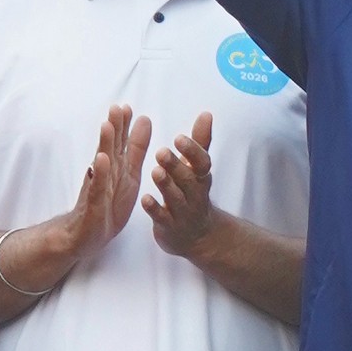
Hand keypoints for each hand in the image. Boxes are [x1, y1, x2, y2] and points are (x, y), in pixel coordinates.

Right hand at [61, 105, 152, 265]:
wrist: (86, 236)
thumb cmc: (108, 204)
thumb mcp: (128, 175)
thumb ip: (136, 149)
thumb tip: (144, 120)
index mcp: (117, 168)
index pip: (120, 143)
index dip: (124, 126)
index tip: (127, 107)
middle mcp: (105, 175)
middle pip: (110, 148)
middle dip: (114, 128)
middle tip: (118, 108)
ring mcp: (98, 189)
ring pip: (102, 164)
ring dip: (104, 145)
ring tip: (108, 126)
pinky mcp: (94, 205)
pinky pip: (97, 188)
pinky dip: (100, 174)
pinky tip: (101, 161)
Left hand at [146, 112, 218, 262]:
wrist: (199, 236)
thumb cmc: (193, 194)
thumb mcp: (198, 169)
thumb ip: (199, 142)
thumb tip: (206, 114)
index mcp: (201, 177)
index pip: (202, 163)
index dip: (192, 151)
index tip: (179, 138)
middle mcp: (194, 194)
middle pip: (188, 179)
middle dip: (175, 165)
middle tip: (161, 151)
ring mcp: (182, 212)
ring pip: (175, 198)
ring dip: (166, 185)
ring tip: (155, 171)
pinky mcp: (169, 227)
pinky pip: (162, 218)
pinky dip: (155, 209)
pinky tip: (145, 199)